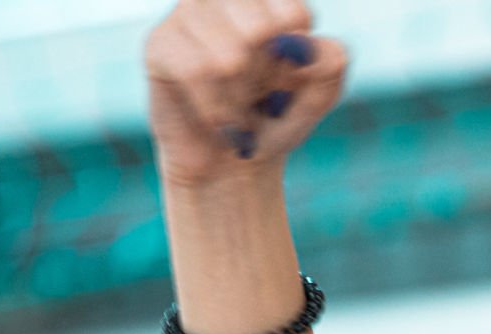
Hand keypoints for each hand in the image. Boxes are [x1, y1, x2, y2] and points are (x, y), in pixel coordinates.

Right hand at [146, 0, 347, 187]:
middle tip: (258, 92)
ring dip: (240, 98)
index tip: (291, 76)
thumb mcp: (315, 98)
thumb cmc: (274, 118)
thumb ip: (330, 68)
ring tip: (236, 106)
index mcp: (268, 0)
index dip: (297, 57)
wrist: (232, 162)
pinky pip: (197, 72)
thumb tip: (321, 50)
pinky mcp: (160, 42)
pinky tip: (217, 118)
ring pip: (229, 55)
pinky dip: (216, 108)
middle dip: (266, 78)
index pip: (294, 13)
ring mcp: (190, 13)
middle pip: (261, 29)